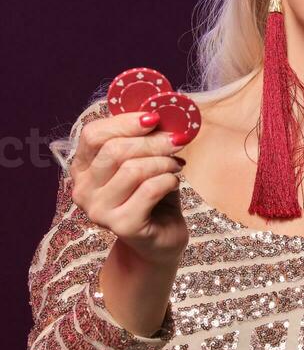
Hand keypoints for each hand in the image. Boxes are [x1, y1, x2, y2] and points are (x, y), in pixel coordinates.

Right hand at [69, 110, 190, 266]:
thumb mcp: (144, 161)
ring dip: (163, 162)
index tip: (154, 118)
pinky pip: (149, 190)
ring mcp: (99, 211)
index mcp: (82, 168)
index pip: (93, 134)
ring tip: (176, 165)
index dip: (125, 122)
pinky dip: (168, 180)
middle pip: (115, 150)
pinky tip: (174, 182)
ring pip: (133, 169)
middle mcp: (83, 190)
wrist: (159, 241)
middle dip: (152, 142)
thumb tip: (158, 108)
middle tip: (176, 141)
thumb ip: (143, 138)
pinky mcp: (122, 225)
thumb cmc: (152, 197)